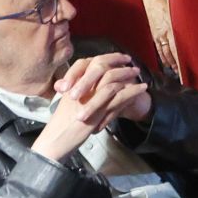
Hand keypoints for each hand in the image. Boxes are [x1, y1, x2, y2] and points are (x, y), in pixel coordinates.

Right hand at [33, 55, 149, 159]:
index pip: (89, 62)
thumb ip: (80, 92)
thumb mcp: (69, 104)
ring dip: (127, 75)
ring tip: (137, 73)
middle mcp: (79, 87)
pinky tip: (142, 89)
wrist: (56, 140)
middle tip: (130, 61)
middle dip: (118, 61)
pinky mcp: (98, 111)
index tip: (118, 57)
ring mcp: (88, 98)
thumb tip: (96, 84)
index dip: (106, 58)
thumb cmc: (61, 125)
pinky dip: (133, 91)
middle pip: (101, 66)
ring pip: (112, 79)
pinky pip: (119, 96)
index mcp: (72, 83)